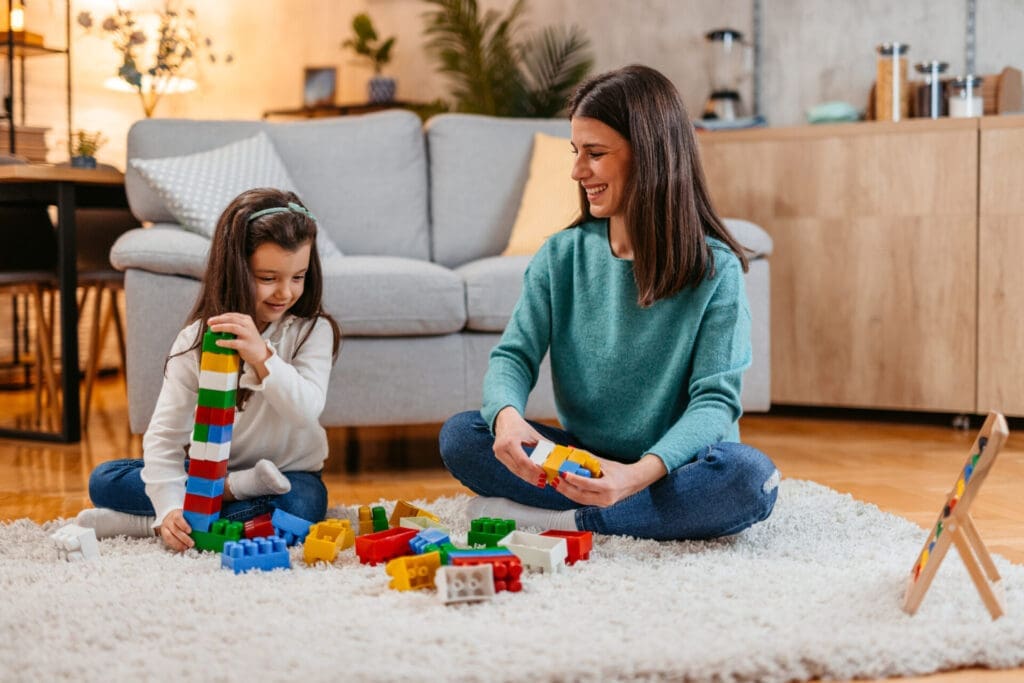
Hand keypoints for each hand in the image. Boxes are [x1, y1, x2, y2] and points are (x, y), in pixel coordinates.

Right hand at [157, 509, 193, 551]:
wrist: (171, 517)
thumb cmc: (182, 517)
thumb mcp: (187, 515)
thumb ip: (193, 520)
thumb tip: (203, 526)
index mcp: (175, 514)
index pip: (178, 519)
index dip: (184, 525)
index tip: (190, 531)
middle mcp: (168, 521)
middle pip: (175, 530)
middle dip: (184, 538)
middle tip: (191, 543)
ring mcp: (165, 528)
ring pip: (169, 537)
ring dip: (178, 544)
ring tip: (186, 547)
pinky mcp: (163, 535)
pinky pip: (167, 542)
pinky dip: (174, 546)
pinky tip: (180, 548)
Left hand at [207, 313, 270, 369]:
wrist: (261, 353)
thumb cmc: (249, 341)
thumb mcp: (244, 330)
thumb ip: (234, 326)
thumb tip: (216, 326)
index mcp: (247, 320)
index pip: (231, 315)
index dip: (220, 316)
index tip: (212, 320)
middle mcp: (248, 325)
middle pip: (231, 319)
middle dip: (218, 320)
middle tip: (209, 322)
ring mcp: (248, 335)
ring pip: (233, 327)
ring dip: (221, 327)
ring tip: (212, 329)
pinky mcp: (246, 345)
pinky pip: (234, 342)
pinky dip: (224, 342)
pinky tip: (218, 342)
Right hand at [492, 407, 548, 487]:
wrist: (503, 419)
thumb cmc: (519, 426)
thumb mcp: (533, 434)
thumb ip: (544, 445)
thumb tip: (557, 455)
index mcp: (510, 442)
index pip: (522, 461)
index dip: (533, 470)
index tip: (544, 475)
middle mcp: (502, 449)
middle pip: (518, 469)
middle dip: (532, 477)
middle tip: (544, 482)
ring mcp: (499, 454)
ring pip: (515, 471)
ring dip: (528, 478)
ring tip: (540, 482)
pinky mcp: (499, 457)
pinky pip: (512, 468)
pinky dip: (523, 473)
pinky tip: (531, 477)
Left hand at [553, 454, 667, 506]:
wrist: (633, 482)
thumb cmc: (619, 471)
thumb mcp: (604, 462)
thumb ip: (586, 457)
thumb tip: (570, 450)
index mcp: (608, 487)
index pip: (587, 484)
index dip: (574, 479)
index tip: (563, 473)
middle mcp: (605, 498)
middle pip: (580, 496)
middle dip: (565, 488)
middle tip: (554, 479)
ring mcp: (602, 504)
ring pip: (579, 500)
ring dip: (566, 492)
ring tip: (556, 483)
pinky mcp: (599, 505)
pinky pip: (583, 500)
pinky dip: (573, 494)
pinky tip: (565, 487)